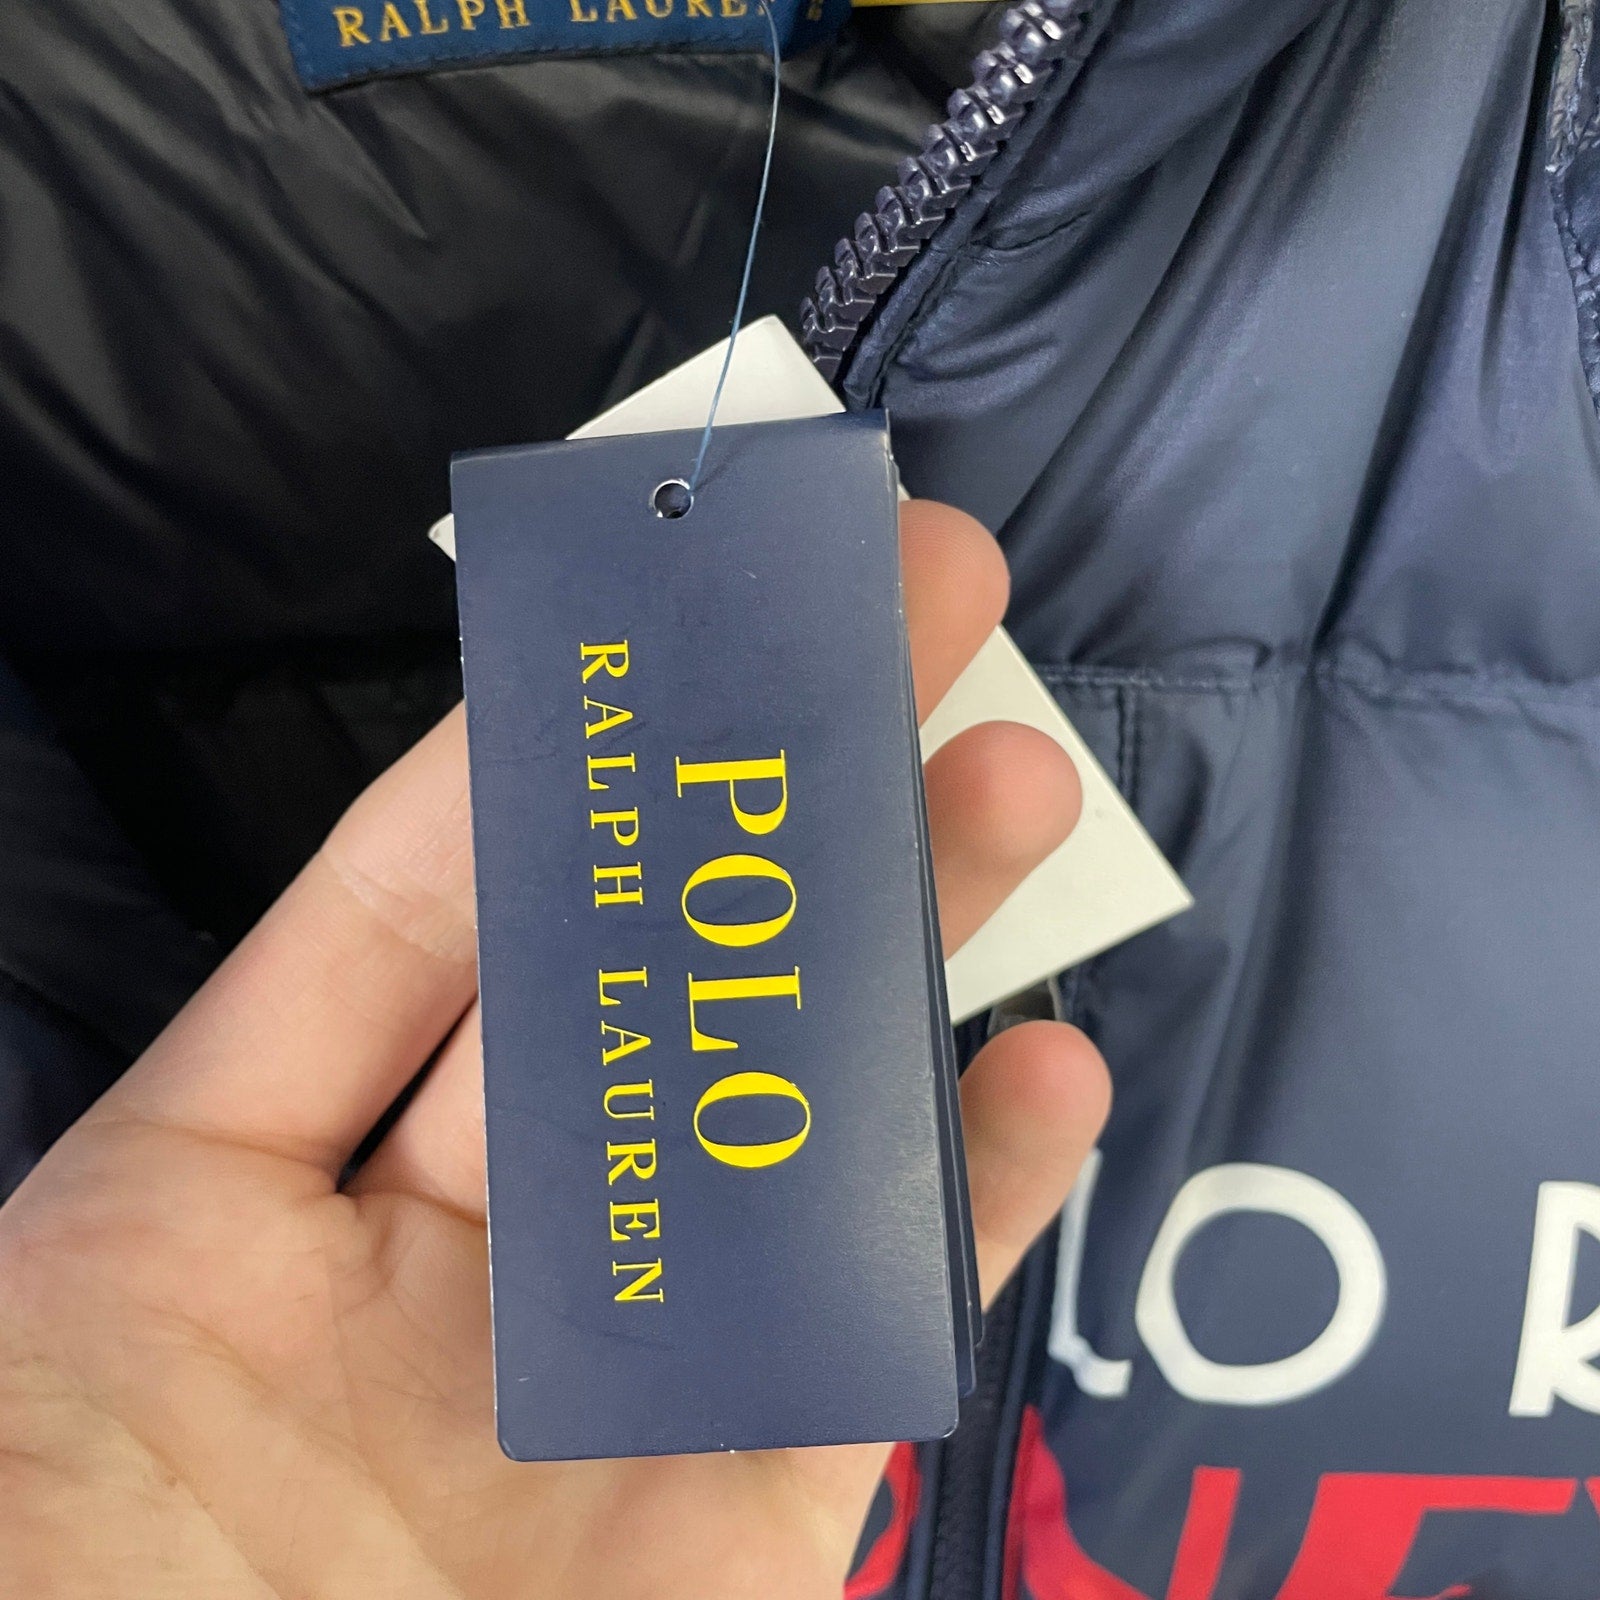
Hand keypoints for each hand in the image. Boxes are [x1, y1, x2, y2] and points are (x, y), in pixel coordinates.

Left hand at [0, 501, 1108, 1599]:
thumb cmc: (67, 1575)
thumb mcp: (75, 1327)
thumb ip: (226, 1116)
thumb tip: (394, 891)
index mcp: (218, 1207)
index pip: (408, 916)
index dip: (536, 756)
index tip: (660, 615)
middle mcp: (425, 1272)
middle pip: (625, 985)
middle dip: (759, 797)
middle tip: (899, 616)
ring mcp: (590, 1390)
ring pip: (768, 1126)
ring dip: (894, 956)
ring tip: (1013, 788)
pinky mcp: (730, 1523)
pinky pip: (865, 1338)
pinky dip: (961, 1206)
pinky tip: (1047, 1070)